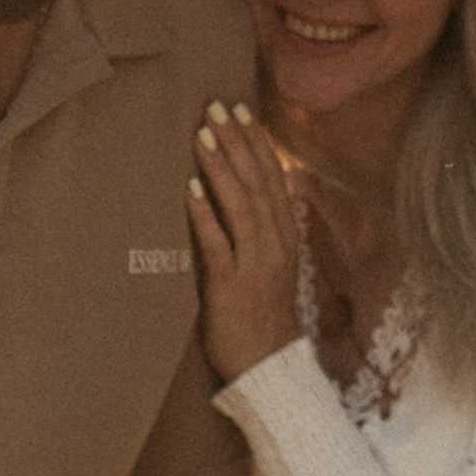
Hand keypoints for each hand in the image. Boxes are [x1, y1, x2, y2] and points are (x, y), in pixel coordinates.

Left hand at [187, 101, 302, 384]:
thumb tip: (263, 196)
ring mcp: (255, 265)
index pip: (273, 178)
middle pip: (257, 183)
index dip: (257, 143)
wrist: (270, 368)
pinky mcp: (232, 286)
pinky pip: (219, 244)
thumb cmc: (264, 318)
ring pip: (241, 205)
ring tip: (202, 136)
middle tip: (215, 107)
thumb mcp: (273, 267)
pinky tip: (190, 188)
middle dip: (236, 142)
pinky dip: (205, 214)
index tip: (241, 111)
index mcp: (285, 237)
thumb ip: (268, 232)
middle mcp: (275, 245)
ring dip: (221, 167)